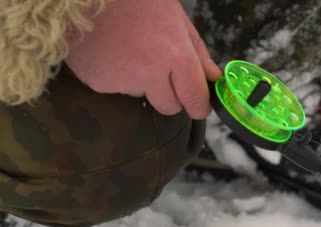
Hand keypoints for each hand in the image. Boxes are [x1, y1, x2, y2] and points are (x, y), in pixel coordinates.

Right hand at [65, 0, 221, 119]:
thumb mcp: (175, 16)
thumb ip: (197, 51)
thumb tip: (213, 78)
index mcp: (174, 54)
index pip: (194, 99)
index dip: (199, 105)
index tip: (200, 105)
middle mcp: (149, 73)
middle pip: (169, 107)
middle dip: (171, 94)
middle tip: (162, 69)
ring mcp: (121, 80)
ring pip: (142, 96)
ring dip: (141, 82)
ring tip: (130, 49)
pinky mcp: (97, 83)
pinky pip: (116, 88)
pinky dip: (117, 76)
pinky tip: (111, 50)